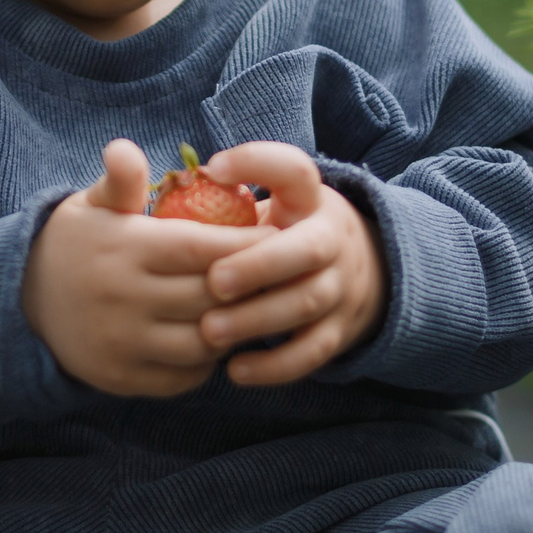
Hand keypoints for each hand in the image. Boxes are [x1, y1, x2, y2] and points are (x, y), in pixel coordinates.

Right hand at [22, 139, 270, 397]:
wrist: (24, 300)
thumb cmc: (78, 242)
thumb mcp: (92, 204)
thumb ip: (119, 180)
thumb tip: (124, 149)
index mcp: (123, 249)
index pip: (202, 248)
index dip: (246, 243)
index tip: (274, 233)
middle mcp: (122, 299)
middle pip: (210, 296)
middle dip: (250, 286)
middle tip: (277, 273)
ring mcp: (122, 343)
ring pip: (204, 343)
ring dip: (233, 327)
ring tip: (249, 307)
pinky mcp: (122, 378)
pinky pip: (184, 377)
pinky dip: (207, 362)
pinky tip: (215, 339)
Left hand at [193, 142, 384, 385]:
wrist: (355, 272)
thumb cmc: (283, 234)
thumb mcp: (272, 204)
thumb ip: (229, 196)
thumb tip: (177, 176)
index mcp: (309, 200)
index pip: (295, 170)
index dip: (257, 163)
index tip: (214, 169)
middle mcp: (331, 240)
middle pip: (307, 250)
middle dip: (259, 265)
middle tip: (214, 281)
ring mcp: (340, 287)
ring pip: (307, 303)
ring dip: (257, 319)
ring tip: (209, 331)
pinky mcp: (338, 330)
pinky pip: (312, 351)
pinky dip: (275, 365)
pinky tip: (236, 370)